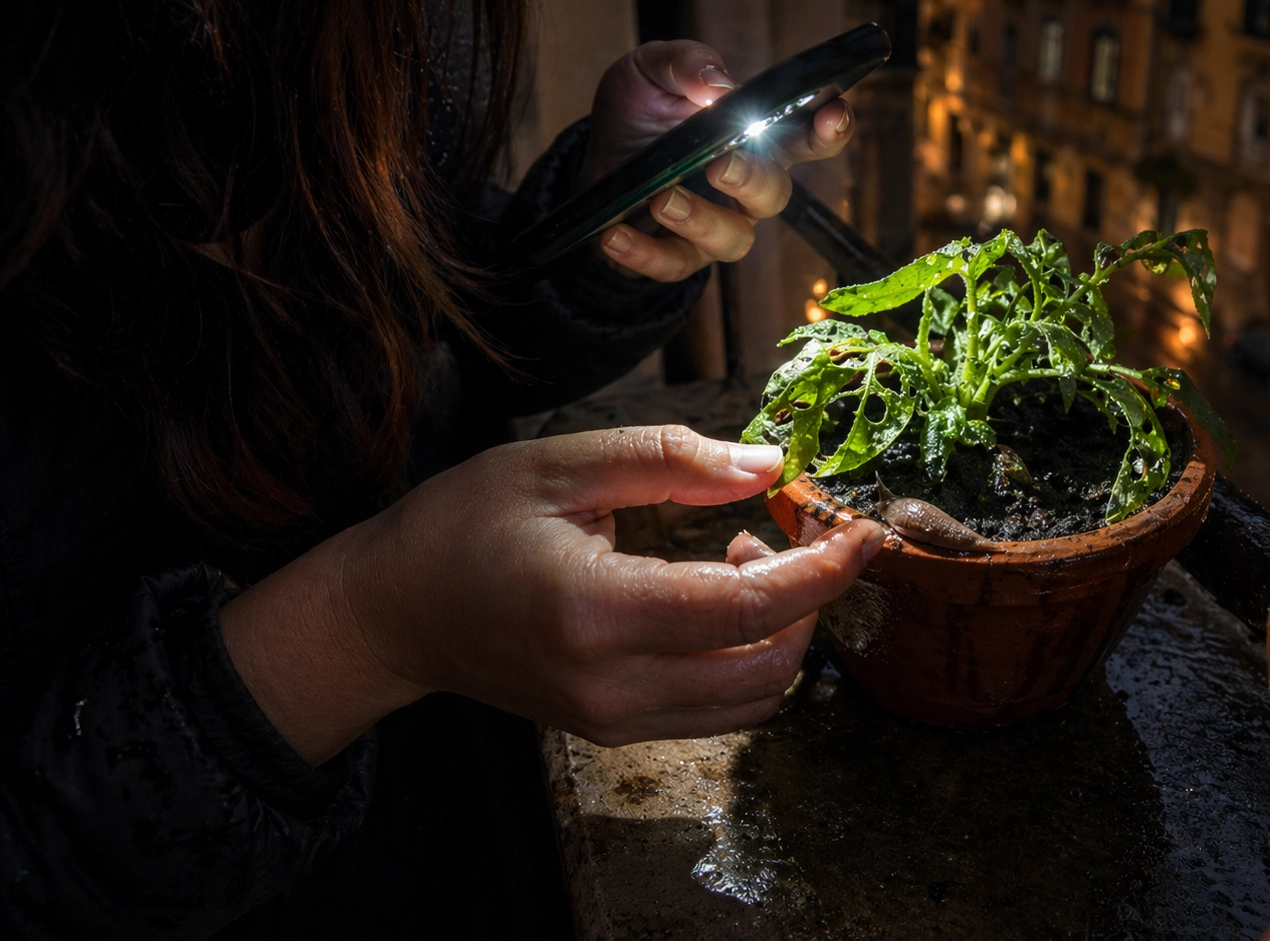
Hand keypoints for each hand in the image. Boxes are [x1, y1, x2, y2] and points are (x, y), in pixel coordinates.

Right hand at [220, 426, 883, 763]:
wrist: (395, 614)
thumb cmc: (464, 526)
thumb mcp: (560, 465)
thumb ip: (670, 461)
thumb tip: (767, 466)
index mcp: (597, 611)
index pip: (749, 609)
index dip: (824, 571)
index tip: (863, 530)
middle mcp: (612, 683)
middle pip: (768, 665)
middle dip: (808, 600)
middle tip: (782, 531)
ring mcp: (615, 718)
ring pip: (753, 699)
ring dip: (780, 632)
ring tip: (743, 560)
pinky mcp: (617, 730)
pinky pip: (718, 709)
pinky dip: (747, 657)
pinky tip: (717, 599)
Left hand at [582, 40, 855, 281]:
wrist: (594, 166)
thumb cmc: (637, 116)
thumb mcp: (650, 72)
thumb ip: (687, 65)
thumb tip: (717, 86)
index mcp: (755, 139)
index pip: (808, 136)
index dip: (830, 129)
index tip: (832, 115)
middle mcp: (746, 188)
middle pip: (774, 194)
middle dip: (751, 180)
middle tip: (719, 165)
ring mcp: (717, 225)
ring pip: (734, 239)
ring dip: (699, 220)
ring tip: (659, 198)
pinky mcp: (679, 257)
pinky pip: (674, 265)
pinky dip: (643, 252)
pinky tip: (615, 233)